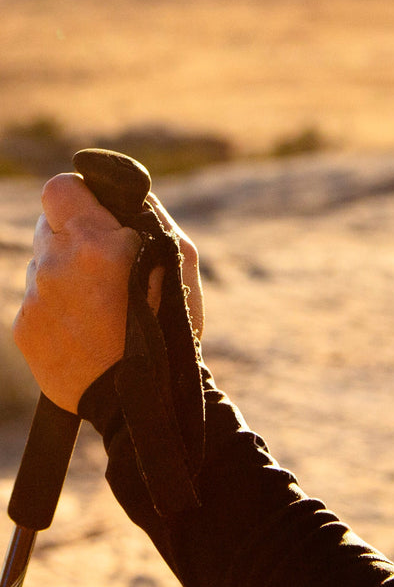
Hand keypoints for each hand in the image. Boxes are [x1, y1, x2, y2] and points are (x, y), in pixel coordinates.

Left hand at [12, 174, 203, 413]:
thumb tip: (122, 196)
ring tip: (100, 301)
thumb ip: (147, 216)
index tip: (96, 210)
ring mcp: (33, 299)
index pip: (61, 188)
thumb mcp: (179, 259)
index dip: (79, 194)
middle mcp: (55, 266)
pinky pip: (36, 296)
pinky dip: (57, 303)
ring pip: (43, 261)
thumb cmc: (168, 323)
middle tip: (105, 260)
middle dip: (75, 234)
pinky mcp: (22, 327)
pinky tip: (85, 324)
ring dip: (65, 271)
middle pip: (49, 223)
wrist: (138, 398)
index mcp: (94, 243)